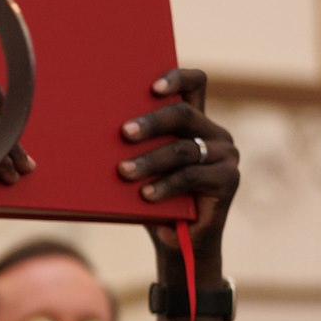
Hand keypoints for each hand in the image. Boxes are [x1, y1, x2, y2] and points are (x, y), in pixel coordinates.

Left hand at [118, 67, 238, 277]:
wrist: (178, 243)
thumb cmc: (150, 198)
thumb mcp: (140, 167)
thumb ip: (133, 145)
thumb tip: (92, 126)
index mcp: (194, 121)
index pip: (194, 83)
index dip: (176, 78)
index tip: (152, 87)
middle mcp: (214, 133)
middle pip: (184, 114)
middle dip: (151, 122)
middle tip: (124, 133)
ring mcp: (224, 155)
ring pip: (183, 149)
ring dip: (149, 160)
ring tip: (122, 171)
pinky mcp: (228, 179)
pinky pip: (192, 177)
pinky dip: (165, 185)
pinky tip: (145, 195)